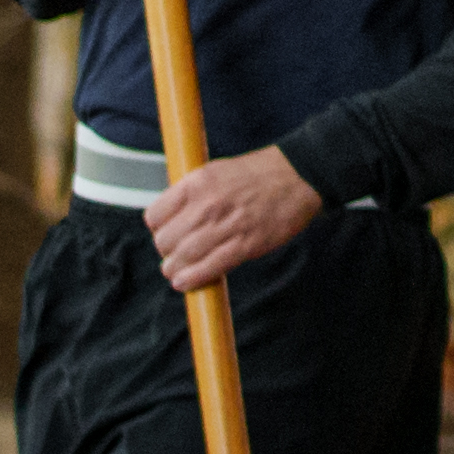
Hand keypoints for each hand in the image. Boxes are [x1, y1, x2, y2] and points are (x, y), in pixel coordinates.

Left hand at [141, 144, 325, 290]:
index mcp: (197, 183)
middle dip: (166, 251)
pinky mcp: (245, 245)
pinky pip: (209, 268)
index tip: (165, 232)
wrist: (298, 176)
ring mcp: (226, 226)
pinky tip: (184, 283)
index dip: (157, 227)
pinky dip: (192, 279)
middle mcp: (207, 204)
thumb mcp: (216, 171)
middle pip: (166, 240)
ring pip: (184, 257)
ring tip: (174, 273)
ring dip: (174, 269)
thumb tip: (174, 216)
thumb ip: (193, 193)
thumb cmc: (258, 173)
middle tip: (173, 255)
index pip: (155, 215)